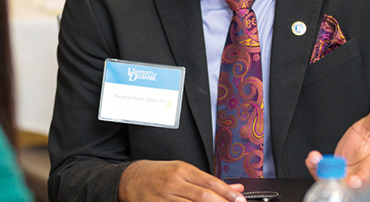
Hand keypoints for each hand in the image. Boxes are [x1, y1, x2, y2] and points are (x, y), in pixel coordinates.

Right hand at [118, 160, 245, 201]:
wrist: (128, 179)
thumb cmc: (157, 174)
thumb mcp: (181, 171)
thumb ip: (207, 181)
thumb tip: (234, 187)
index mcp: (182, 170)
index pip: (210, 182)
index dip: (227, 192)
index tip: (241, 200)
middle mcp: (174, 183)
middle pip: (204, 196)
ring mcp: (165, 198)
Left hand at [305, 95, 369, 188]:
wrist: (347, 155)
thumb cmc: (360, 145)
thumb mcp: (367, 128)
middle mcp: (362, 177)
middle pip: (363, 184)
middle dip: (359, 183)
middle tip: (354, 181)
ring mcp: (346, 180)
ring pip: (343, 185)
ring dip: (337, 179)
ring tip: (335, 175)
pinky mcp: (330, 180)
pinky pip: (321, 176)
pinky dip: (316, 167)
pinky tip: (313, 159)